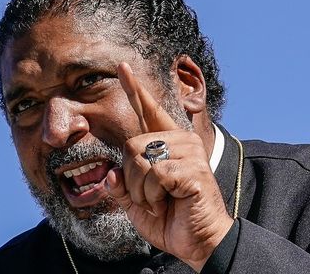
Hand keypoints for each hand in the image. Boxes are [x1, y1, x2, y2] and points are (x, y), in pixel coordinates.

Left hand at [103, 62, 233, 270]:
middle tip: (149, 198)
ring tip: (160, 202)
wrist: (198, 243)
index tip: (122, 67)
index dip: (134, 89)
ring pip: (141, 160)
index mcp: (167, 144)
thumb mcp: (136, 202)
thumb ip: (121, 184)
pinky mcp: (194, 168)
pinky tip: (169, 203)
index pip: (147, 111)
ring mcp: (190, 153)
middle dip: (131, 179)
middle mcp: (180, 141)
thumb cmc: (170, 220)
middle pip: (131, 145)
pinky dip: (153, 196)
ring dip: (142, 190)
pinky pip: (155, 175)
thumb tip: (111, 172)